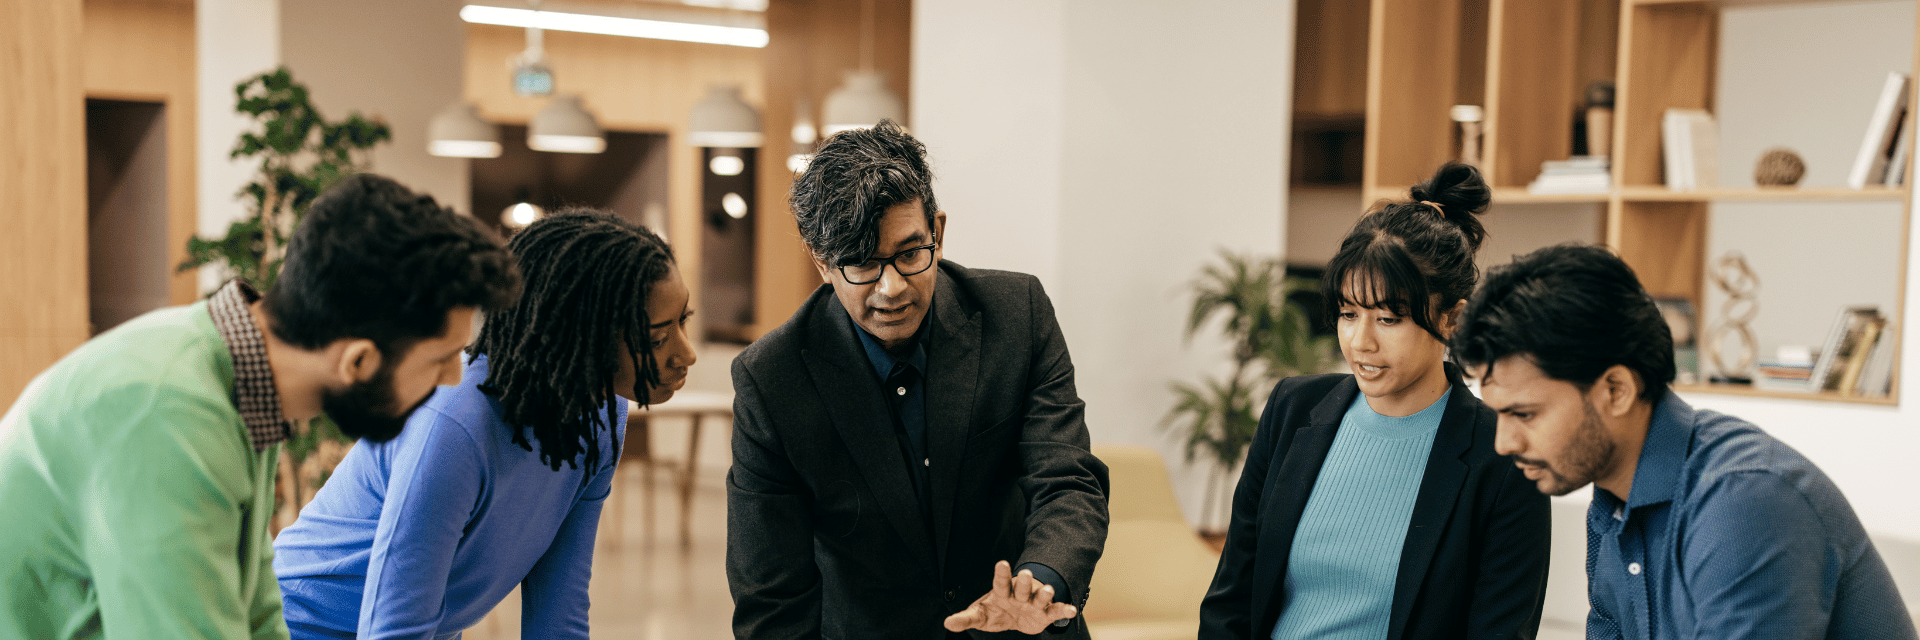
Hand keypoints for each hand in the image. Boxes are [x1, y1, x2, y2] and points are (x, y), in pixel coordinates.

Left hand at [942, 560, 1077, 634]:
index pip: (1000, 582)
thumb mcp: (980, 615)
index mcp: (1002, 592)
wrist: (1016, 618)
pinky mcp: (1045, 614)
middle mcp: (1020, 594)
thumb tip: (947, 623)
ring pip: (1040, 597)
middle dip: (1025, 582)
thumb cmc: (996, 611)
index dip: (1001, 574)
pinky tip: (1072, 609)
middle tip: (1026, 574)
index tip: (1001, 563)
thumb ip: (966, 618)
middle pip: (1022, 587)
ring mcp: (1033, 603)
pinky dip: (1063, 610)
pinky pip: (1055, 612)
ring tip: (1049, 591)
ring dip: (1044, 594)